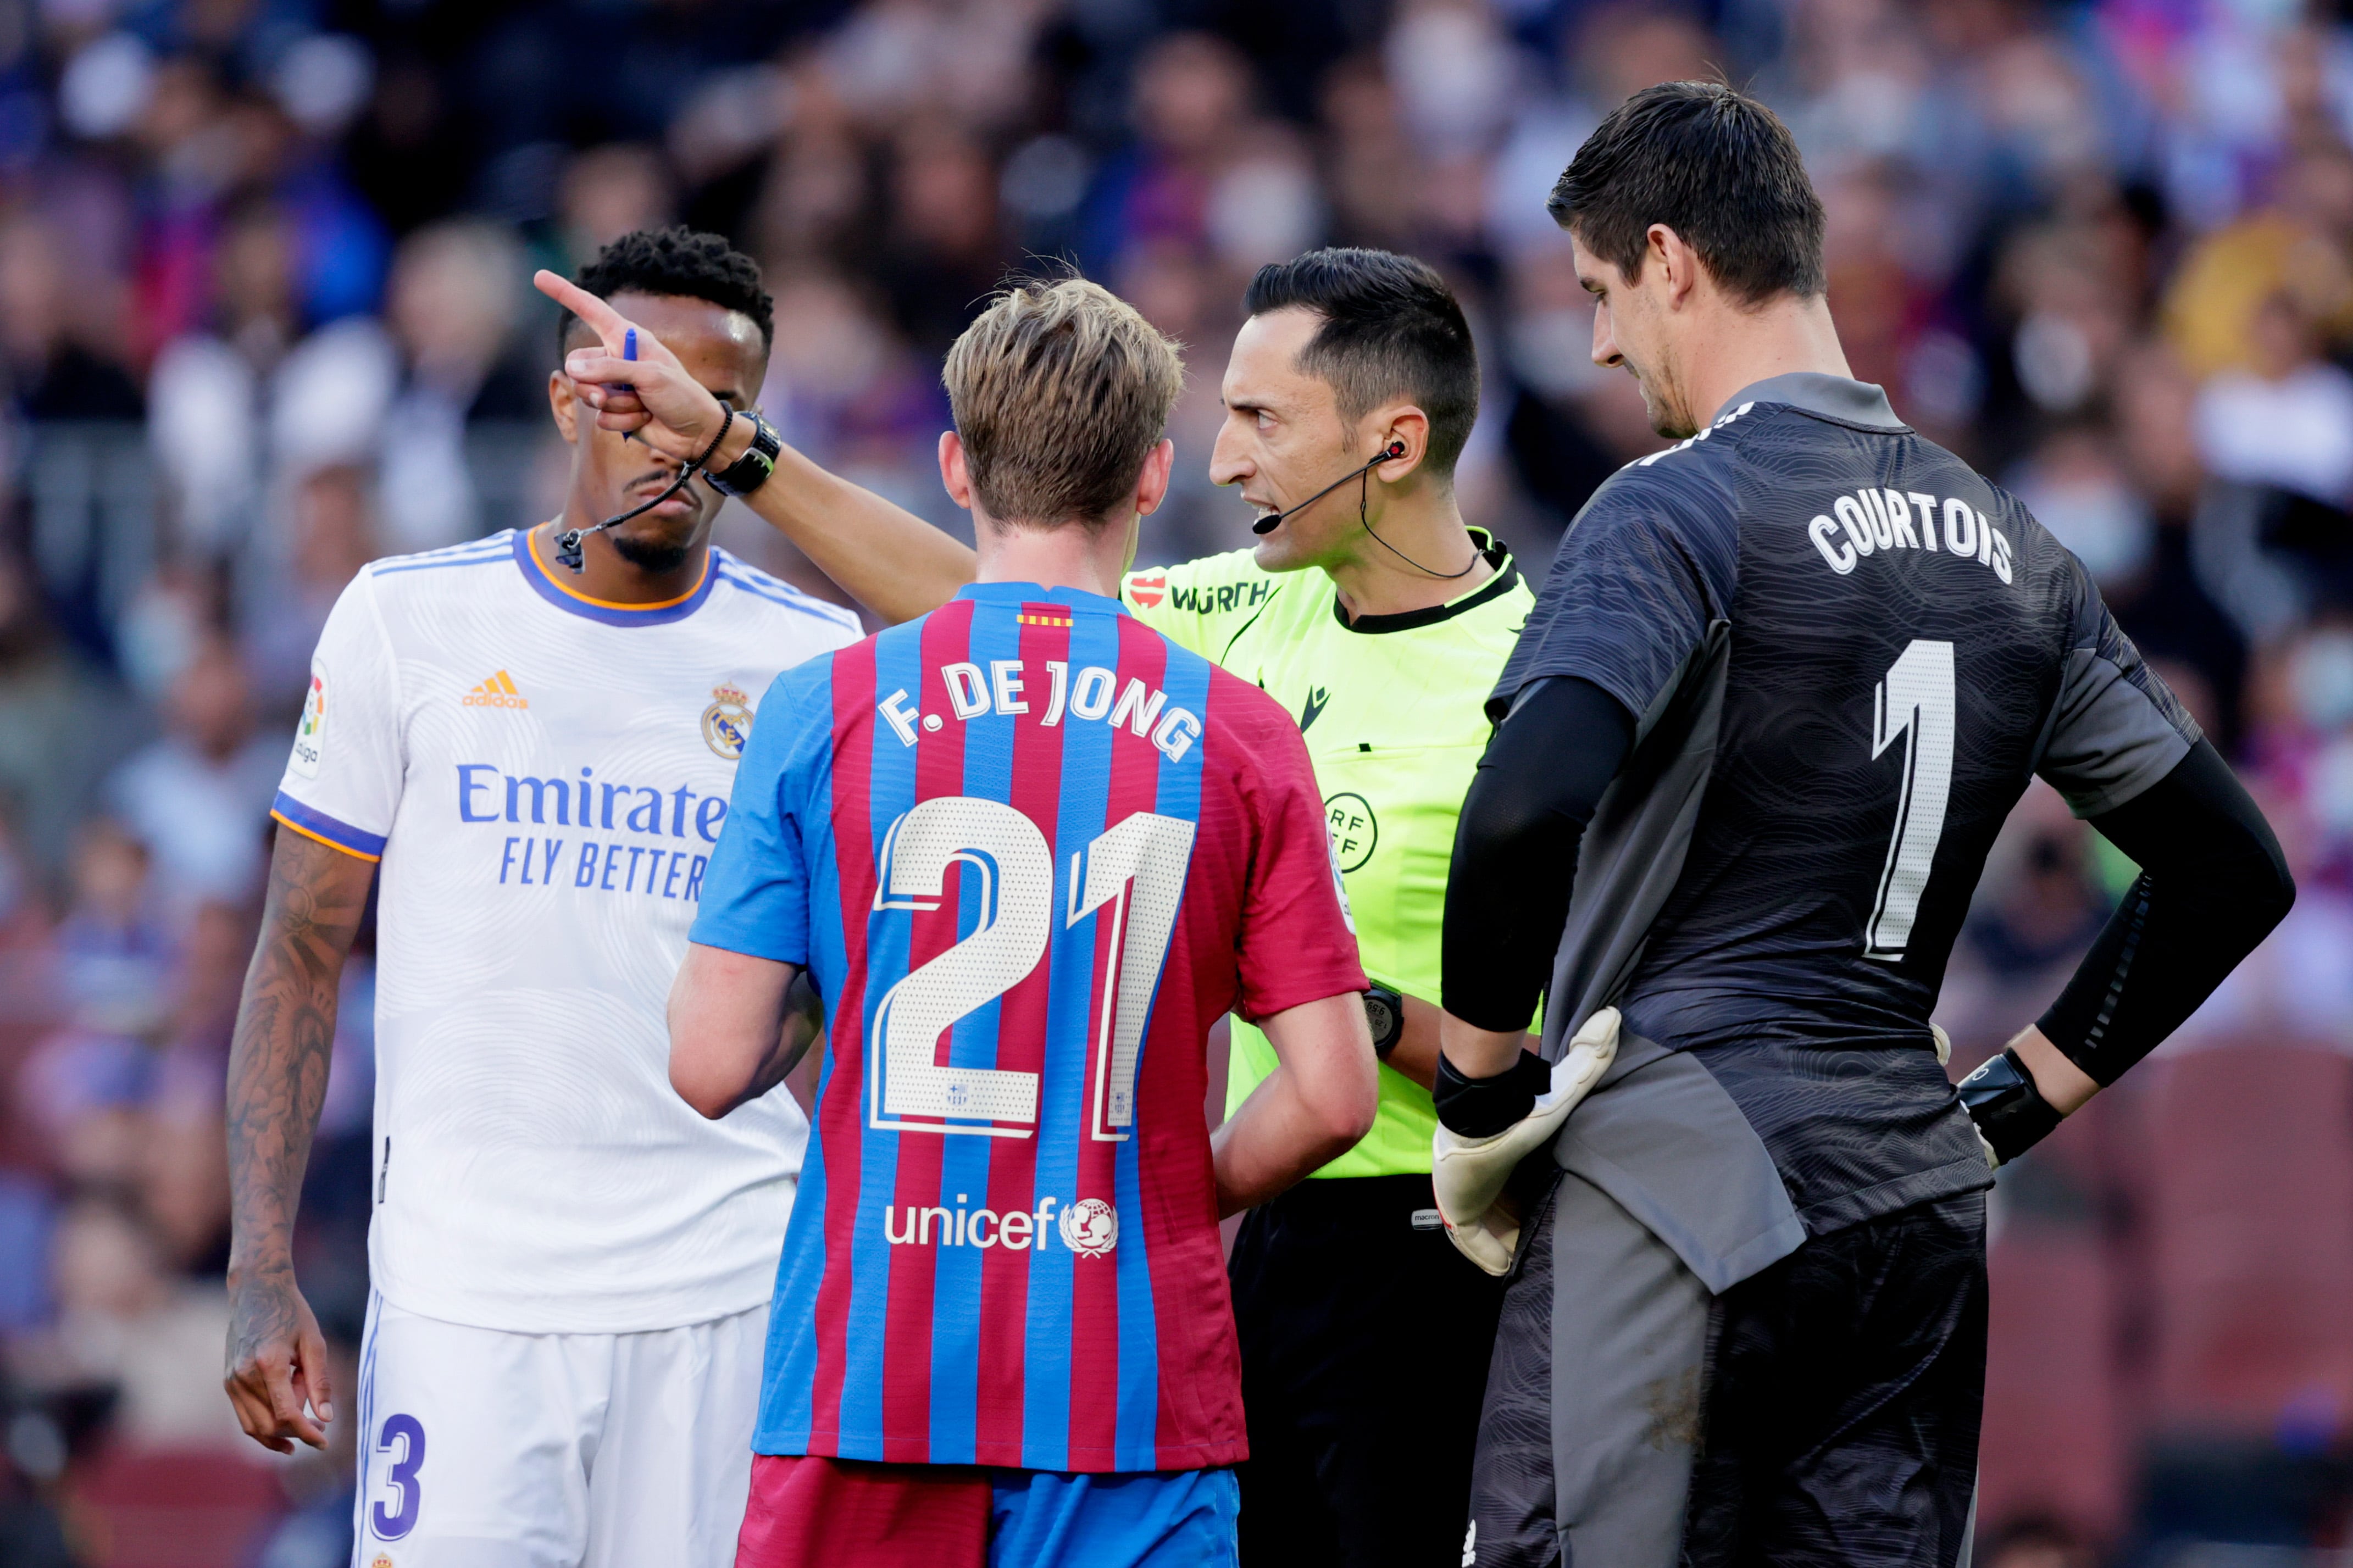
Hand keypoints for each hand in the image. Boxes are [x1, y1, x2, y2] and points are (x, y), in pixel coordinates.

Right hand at [224, 1265, 333, 1452]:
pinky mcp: (227, 1382)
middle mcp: (244, 1376)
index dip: (307, 1433)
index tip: (325, 1441)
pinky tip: (283, 1430)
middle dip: (298, 1431)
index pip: (287, 1414)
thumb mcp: (314, 1343)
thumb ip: (320, 1382)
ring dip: (280, 1434)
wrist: (256, 1292)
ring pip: (253, 1427)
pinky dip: (263, 1427)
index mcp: (268, 1364)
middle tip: (321, 1425)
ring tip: (306, 1427)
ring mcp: (231, 1381)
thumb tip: (326, 1418)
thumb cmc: (291, 1313)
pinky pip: (244, 1417)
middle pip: (270, 1424)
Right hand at [532, 270, 741, 466]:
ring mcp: (614, 387)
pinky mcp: (615, 412)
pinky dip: (622, 423)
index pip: (590, 310)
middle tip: (618, 394)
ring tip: (642, 407)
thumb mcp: (649, 375)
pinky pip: (600, 418)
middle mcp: (616, 359)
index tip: (539, 277)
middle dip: (594, 384)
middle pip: (577, 365)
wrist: (698, 433)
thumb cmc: (681, 396)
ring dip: (615, 406)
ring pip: (586, 394)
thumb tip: (573, 369)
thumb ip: (610, 369)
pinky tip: (644, 422)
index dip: (565, 293)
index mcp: (626, 338)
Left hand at [1431, 1007, 1618, 1274]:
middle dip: (1523, 1233)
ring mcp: (1472, 1198)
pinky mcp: (1459, 1212)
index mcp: (1514, 1164)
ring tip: (1527, 1260)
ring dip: (1507, 1246)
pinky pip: (1475, 1246)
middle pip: (1509, 1218)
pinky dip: (1490, 1257)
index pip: (1525, 1195)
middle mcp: (1493, 1181)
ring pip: (1492, 1235)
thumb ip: (1589, 1058)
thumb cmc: (1521, 1109)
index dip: (1537, 1213)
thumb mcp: (1564, 1090)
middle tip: (1546, 1249)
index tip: (1555, 1224)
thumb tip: (1613, 1017)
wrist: (1480, 1115)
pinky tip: (1506, 1265)